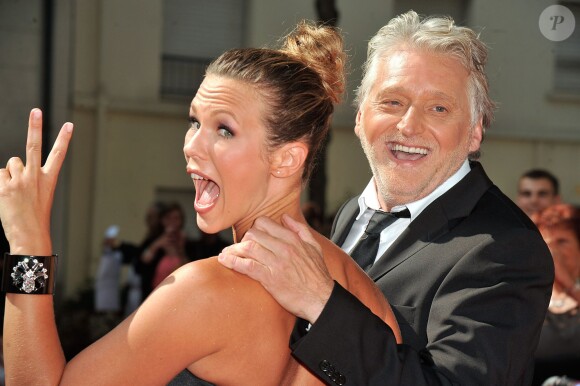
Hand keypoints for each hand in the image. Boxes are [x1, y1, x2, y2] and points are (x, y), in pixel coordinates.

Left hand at [0, 109, 72, 254]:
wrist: (30, 235)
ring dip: (10, 175)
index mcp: (49, 179)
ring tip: (15, 194)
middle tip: (36, 110)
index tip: (69, 125)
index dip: (64, 138)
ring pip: (10, 165)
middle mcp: (36, 176)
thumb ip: (28, 176)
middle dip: (35, 126)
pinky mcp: (5, 187)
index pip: (58, 154)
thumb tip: (12, 165)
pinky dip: (1, 183)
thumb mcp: (40, 196)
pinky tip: (7, 197)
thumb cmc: (35, 217)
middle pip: (33, 145)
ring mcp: (20, 181)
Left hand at [218, 214, 333, 322]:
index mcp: (293, 239)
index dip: (254, 228)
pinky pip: (247, 266)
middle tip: (239, 248)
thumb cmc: (317, 275)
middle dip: (242, 239)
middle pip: (253, 234)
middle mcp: (283, 248)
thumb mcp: (314, 247)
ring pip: (248, 248)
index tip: (251, 236)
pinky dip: (233, 262)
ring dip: (233, 250)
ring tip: (226, 254)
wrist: (321, 299)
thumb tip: (285, 217)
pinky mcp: (270, 279)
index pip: (264, 223)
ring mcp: (276, 263)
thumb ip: (299, 229)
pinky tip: (225, 261)